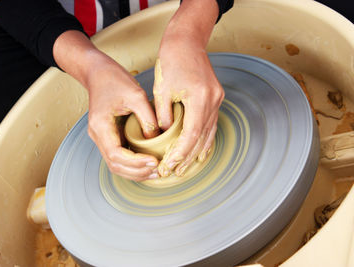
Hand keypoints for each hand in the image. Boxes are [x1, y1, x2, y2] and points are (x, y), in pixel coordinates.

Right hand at [53, 31, 159, 180]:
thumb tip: (157, 141)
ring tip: (155, 171)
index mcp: (100, 126)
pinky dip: (132, 164)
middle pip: (115, 165)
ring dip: (135, 171)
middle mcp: (97, 135)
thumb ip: (148, 119)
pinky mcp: (108, 136)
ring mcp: (101, 137)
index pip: (116, 155)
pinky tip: (147, 163)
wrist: (98, 72)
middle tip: (159, 171)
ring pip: (116, 164)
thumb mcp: (136, 95)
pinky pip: (119, 156)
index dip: (136, 162)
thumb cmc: (114, 79)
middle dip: (137, 172)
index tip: (155, 161)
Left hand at [154, 0, 223, 176]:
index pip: (191, 134)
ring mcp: (217, 100)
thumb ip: (163, 115)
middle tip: (174, 173)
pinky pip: (211, 125)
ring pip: (209, 133)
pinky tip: (199, 152)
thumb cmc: (171, 60)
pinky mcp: (216, 98)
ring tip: (185, 169)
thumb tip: (164, 136)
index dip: (180, 153)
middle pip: (202, 138)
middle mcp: (213, 101)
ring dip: (197, 152)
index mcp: (200, 98)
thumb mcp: (161, 89)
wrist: (187, 41)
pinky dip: (204, 140)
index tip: (169, 165)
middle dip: (187, 158)